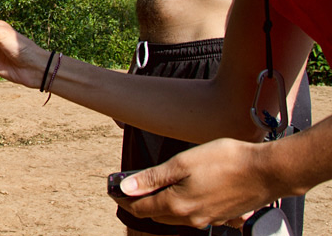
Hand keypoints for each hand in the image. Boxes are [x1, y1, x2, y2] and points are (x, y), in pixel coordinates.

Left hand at [113, 138, 272, 228]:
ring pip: (174, 215)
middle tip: (129, 185)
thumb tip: (126, 187)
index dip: (123, 198)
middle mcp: (191, 218)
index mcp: (178, 205)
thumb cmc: (226, 161)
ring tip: (152, 186)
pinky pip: (193, 214)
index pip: (140, 208)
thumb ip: (152, 178)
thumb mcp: (182, 163)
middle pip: (156, 214)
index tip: (113, 189)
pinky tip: (182, 190)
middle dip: (140, 201)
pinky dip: (180, 205)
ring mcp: (208, 219)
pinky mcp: (221, 216)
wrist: (267, 171)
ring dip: (160, 204)